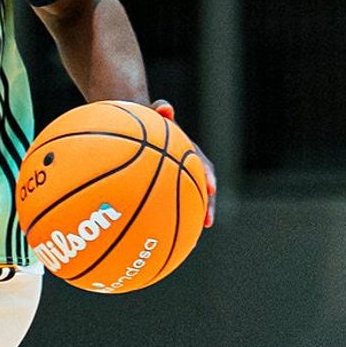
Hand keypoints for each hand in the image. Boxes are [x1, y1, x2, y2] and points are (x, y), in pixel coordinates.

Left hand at [152, 99, 216, 227]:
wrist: (134, 122)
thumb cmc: (145, 117)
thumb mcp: (152, 110)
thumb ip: (160, 108)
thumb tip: (166, 107)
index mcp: (188, 151)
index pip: (203, 165)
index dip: (208, 177)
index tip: (211, 188)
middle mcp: (186, 167)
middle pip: (201, 189)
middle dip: (206, 206)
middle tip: (207, 221)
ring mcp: (175, 177)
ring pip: (186, 199)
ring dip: (189, 217)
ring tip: (189, 239)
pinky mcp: (162, 185)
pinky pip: (164, 202)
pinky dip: (163, 216)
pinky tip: (154, 234)